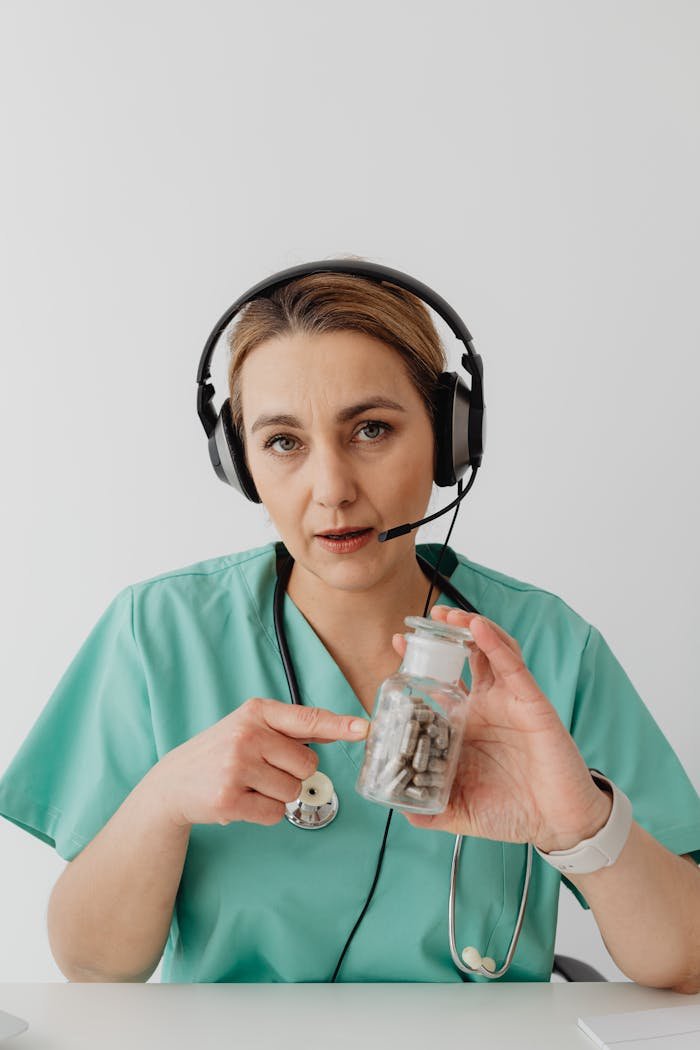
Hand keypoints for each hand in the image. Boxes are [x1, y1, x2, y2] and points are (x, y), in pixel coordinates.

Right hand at [152, 698, 368, 828]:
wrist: (173, 782)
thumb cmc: (220, 752)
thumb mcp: (251, 727)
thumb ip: (293, 729)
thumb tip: (341, 726)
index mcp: (256, 712)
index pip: (307, 719)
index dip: (340, 725)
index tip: (364, 728)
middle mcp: (247, 735)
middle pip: (308, 764)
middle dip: (292, 773)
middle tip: (262, 770)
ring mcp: (236, 766)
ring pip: (293, 791)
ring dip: (277, 795)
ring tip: (249, 785)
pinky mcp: (229, 798)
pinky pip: (274, 814)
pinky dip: (263, 813)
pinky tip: (242, 800)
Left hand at [391, 608, 611, 849]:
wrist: (557, 825)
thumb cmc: (514, 812)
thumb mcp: (461, 810)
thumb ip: (431, 811)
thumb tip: (400, 812)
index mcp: (469, 723)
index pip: (442, 681)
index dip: (422, 660)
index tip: (398, 642)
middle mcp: (489, 705)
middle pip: (466, 655)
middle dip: (447, 632)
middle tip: (424, 617)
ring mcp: (511, 701)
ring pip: (491, 650)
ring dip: (470, 627)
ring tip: (448, 615)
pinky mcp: (532, 703)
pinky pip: (513, 666)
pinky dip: (495, 643)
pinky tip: (477, 628)